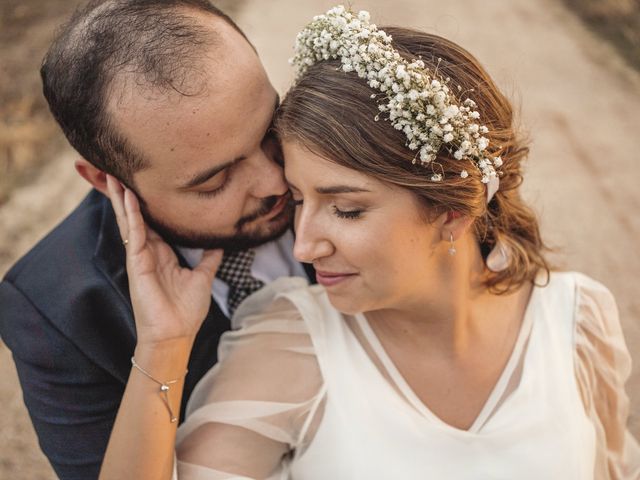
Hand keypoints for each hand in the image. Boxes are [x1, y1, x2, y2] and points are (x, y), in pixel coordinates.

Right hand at [106, 175, 221, 346]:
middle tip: (117, 169)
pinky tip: (125, 196)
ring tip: (112, 174)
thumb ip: (209, 258)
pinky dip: (130, 214)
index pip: (152, 221)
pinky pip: (133, 233)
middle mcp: (149, 252)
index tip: (145, 181)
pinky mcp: (136, 263)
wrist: (175, 335)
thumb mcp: (202, 277)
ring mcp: (140, 256)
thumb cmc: (185, 311)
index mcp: (162, 253)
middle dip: (126, 194)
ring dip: (120, 198)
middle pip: (135, 216)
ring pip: (128, 220)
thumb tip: (220, 243)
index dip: (146, 202)